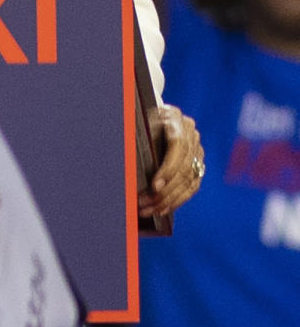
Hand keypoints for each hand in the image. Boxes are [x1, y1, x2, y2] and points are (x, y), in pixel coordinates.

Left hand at [138, 104, 203, 218]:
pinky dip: (177, 200)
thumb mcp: (136, 124)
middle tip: (145, 204)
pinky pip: (192, 185)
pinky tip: (163, 209)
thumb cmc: (139, 120)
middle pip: (184, 167)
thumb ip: (134, 141)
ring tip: (150, 210)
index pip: (178, 146)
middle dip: (164, 191)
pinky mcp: (198, 162)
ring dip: (169, 199)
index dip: (168, 169)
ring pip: (189, 179)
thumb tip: (128, 164)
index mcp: (174, 117)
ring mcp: (197, 148)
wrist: (153, 116)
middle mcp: (190, 132)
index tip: (154, 186)